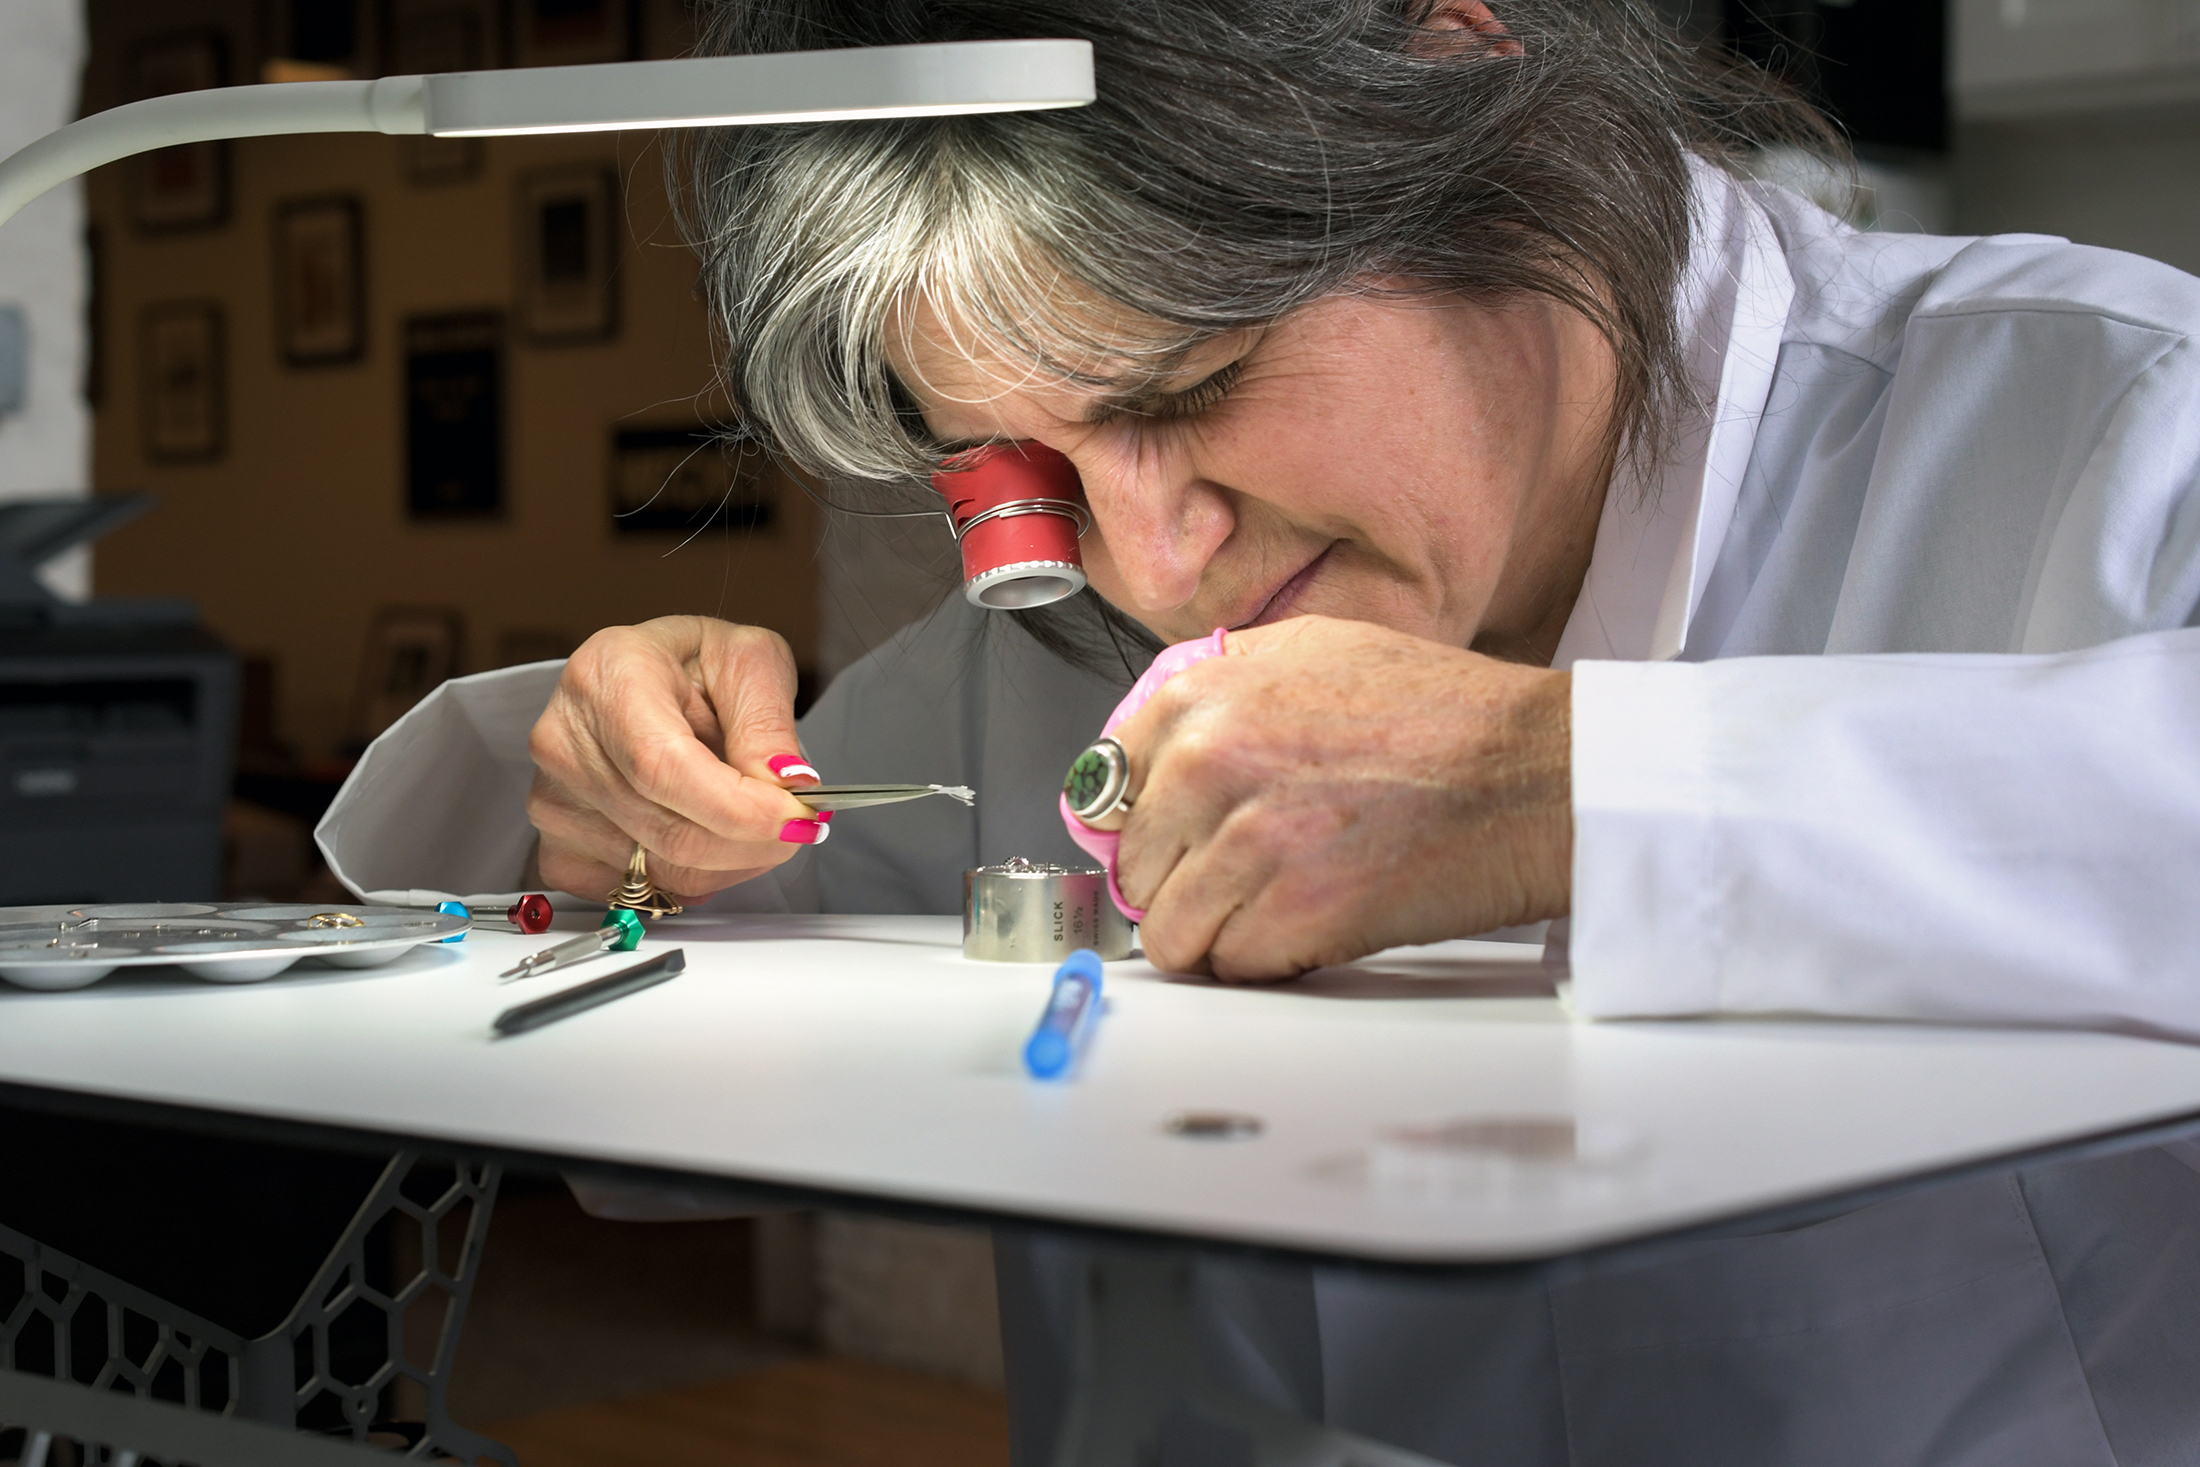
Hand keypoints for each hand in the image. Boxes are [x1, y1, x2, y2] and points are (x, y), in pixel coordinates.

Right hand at [527, 617, 826, 902]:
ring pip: (663, 872)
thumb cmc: (692, 665)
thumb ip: (767, 723)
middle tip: (799, 823)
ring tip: (752, 818)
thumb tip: (785, 785)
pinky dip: (696, 880)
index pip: (662, 767)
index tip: (795, 816)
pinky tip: (710, 837)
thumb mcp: (749, 662)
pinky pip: (641, 893)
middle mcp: (565, 742)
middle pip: (668, 831)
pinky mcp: (559, 851)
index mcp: (606, 678)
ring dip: (732, 861)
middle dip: (753, 841)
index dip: (736, 807)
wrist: (647, 681)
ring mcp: (553, 802)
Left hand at [1106, 616, 1570, 979]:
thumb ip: (1225, 689)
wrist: (1535, 772)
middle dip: (1183, 882)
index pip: (1105, 788)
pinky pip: (1233, 965)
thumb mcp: (1316, 650)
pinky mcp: (1291, 915)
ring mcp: (1248, 844)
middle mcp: (1211, 764)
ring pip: (1171, 932)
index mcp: (1205, 698)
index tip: (1175, 839)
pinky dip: (1271, 959)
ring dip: (1221, 931)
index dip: (1147, 822)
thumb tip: (1161, 745)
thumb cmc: (1445, 715)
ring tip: (1285, 900)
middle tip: (1249, 873)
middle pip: (1134, 868)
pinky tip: (1319, 919)